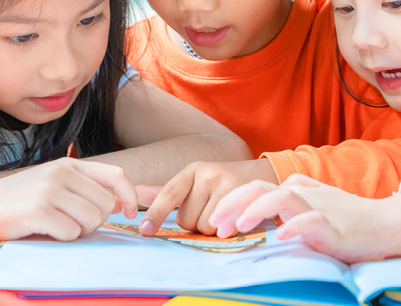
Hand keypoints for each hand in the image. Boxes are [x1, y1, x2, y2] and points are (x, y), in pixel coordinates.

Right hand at [0, 158, 137, 243]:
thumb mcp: (52, 182)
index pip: (117, 175)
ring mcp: (49, 190)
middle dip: (94, 222)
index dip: (130, 196)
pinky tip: (42, 230)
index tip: (129, 213)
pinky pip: (70, 233)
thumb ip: (82, 187)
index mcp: (69, 164)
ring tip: (54, 226)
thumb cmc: (17, 200)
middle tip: (70, 223)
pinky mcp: (38, 211)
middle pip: (106, 205)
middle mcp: (61, 173)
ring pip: (91, 221)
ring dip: (77, 231)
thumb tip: (118, 203)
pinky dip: (61, 238)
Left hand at [136, 159, 277, 235]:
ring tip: (223, 213)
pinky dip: (224, 230)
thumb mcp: (197, 180)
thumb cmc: (225, 181)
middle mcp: (207, 175)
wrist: (264, 174)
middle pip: (187, 219)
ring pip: (204, 226)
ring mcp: (225, 185)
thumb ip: (168, 190)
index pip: (168, 193)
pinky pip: (221, 228)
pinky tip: (232, 218)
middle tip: (210, 210)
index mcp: (193, 170)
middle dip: (196, 222)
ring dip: (211, 228)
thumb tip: (137, 193)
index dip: (155, 213)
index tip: (144, 230)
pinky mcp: (240, 198)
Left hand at [209, 174, 400, 262]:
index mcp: (296, 190)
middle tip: (214, 227)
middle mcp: (304, 194)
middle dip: (232, 204)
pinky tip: (281, 236)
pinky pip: (311, 221)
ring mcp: (319, 207)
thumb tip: (273, 196)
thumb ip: (296, 195)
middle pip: (260, 189)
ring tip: (238, 227)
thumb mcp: (318, 201)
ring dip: (255, 210)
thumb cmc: (352, 217)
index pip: (255, 189)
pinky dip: (294, 226)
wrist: (388, 223)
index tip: (215, 224)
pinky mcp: (334, 226)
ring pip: (282, 198)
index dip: (231, 202)